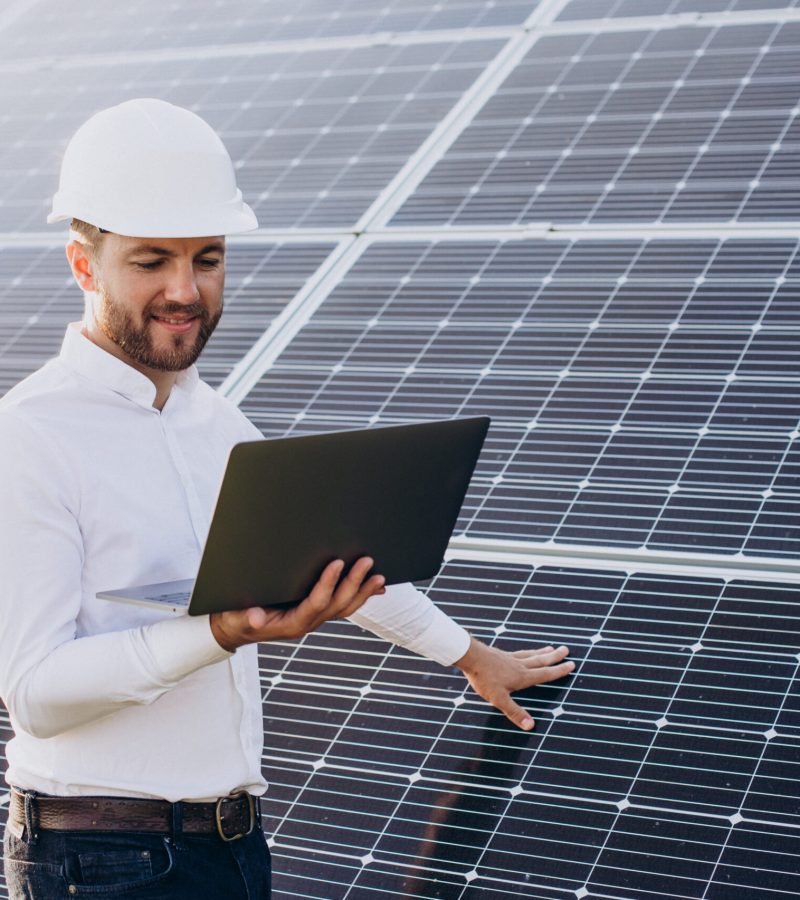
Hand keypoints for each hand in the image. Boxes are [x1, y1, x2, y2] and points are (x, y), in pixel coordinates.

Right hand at [210, 556, 384, 651]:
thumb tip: (257, 617)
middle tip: (367, 561)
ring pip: (345, 607)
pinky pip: (342, 607)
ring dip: (363, 591)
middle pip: (338, 604)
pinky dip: (360, 596)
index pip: (316, 602)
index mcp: (292, 623)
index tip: (337, 562)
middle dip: (354, 583)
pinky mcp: (316, 614)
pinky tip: (374, 588)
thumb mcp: (237, 616)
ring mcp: (314, 619)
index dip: (328, 583)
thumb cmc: (236, 619)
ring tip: (379, 576)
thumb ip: (247, 617)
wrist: (236, 629)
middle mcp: (308, 623)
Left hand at [454, 637, 573, 730]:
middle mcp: (519, 666)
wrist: (470, 657)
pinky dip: (528, 652)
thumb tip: (531, 726)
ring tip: (551, 648)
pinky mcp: (501, 655)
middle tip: (566, 650)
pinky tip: (526, 652)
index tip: (571, 664)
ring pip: (531, 655)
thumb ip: (514, 712)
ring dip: (543, 652)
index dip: (558, 671)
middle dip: (554, 657)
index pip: (544, 674)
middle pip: (540, 660)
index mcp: (522, 677)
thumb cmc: (484, 678)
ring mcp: (510, 659)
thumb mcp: (499, 699)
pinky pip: (520, 653)